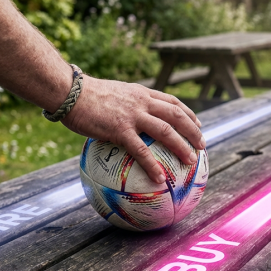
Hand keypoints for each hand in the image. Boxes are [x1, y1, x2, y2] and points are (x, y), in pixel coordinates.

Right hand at [61, 76, 204, 183]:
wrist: (68, 91)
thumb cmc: (81, 95)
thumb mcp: (108, 95)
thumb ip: (120, 106)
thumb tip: (119, 120)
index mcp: (140, 93)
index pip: (171, 101)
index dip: (188, 113)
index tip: (198, 124)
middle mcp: (141, 102)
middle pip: (176, 115)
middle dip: (193, 131)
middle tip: (202, 146)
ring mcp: (132, 115)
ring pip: (166, 131)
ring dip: (182, 147)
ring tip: (191, 162)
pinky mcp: (119, 129)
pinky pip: (141, 151)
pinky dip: (153, 166)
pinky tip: (160, 179)